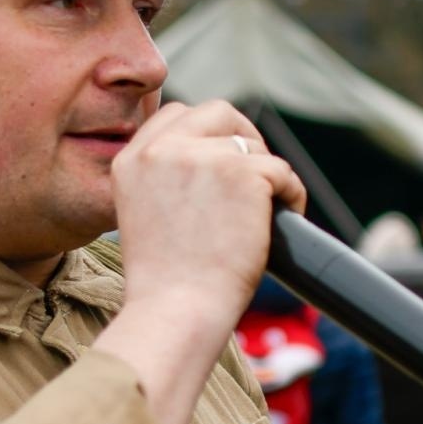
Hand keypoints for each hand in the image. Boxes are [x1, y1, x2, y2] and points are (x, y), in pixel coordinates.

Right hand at [108, 101, 304, 335]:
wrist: (176, 311)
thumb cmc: (165, 281)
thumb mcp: (143, 215)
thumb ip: (165, 178)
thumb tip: (211, 160)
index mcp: (131, 160)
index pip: (175, 115)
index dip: (206, 132)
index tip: (223, 158)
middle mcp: (162, 149)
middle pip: (216, 112)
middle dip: (242, 135)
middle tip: (256, 173)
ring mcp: (202, 156)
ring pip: (252, 145)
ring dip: (267, 173)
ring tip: (269, 209)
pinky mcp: (242, 172)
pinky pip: (282, 170)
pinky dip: (291, 194)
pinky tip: (286, 218)